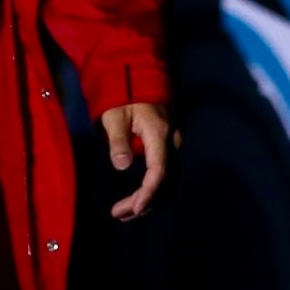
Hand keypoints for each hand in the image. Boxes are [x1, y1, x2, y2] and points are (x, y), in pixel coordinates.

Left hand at [101, 102, 178, 220]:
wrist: (141, 75)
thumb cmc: (123, 95)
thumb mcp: (114, 115)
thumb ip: (118, 140)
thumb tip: (121, 166)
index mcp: (159, 133)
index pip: (159, 172)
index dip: (147, 194)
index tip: (133, 209)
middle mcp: (172, 141)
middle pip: (166, 181)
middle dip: (144, 203)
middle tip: (118, 214)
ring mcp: (175, 143)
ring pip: (169, 181)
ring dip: (149, 200)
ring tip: (125, 213)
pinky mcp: (171, 145)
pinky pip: (167, 173)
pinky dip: (154, 190)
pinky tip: (138, 199)